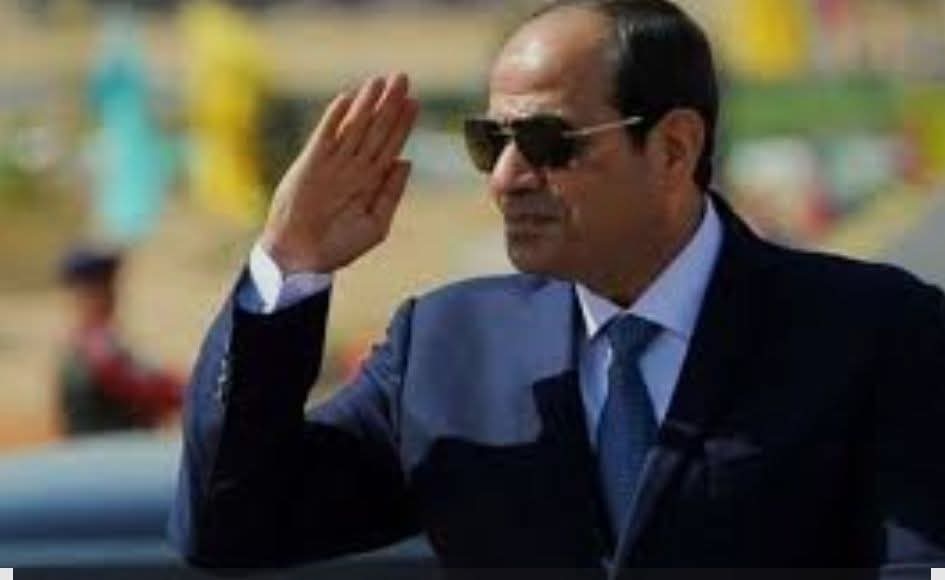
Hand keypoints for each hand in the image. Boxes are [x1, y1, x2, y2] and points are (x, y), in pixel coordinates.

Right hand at [260, 73, 418, 272]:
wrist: (302, 257)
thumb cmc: (338, 246)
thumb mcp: (376, 225)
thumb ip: (391, 193)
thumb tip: (405, 162)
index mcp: (371, 182)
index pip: (391, 145)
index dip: (403, 124)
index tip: (415, 102)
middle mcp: (354, 168)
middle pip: (376, 130)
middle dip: (390, 104)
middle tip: (403, 78)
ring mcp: (332, 164)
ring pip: (354, 127)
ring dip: (366, 103)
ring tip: (380, 81)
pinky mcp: (310, 163)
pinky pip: (325, 136)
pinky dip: (335, 118)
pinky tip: (347, 99)